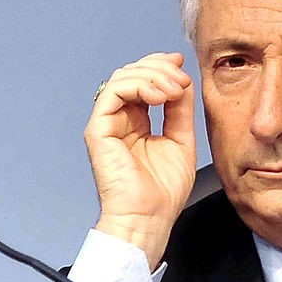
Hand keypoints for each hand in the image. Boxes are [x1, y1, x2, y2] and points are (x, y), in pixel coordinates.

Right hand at [83, 52, 196, 268]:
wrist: (149, 217)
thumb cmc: (162, 192)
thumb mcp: (181, 139)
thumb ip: (180, 109)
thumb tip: (182, 80)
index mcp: (137, 122)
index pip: (144, 82)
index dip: (161, 67)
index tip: (181, 64)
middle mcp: (120, 120)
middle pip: (132, 74)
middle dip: (159, 68)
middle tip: (180, 77)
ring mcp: (108, 124)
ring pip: (122, 78)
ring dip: (152, 76)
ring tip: (173, 89)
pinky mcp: (98, 130)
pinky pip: (112, 93)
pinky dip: (138, 86)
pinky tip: (159, 96)